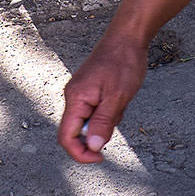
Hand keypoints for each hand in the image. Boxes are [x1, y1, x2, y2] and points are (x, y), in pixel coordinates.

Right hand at [58, 37, 147, 162]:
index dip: (80, 154)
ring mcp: (80, 93)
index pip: (66, 137)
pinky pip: (95, 111)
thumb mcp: (117, 97)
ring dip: (106, 122)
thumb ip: (104, 123)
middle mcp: (73, 97)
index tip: (100, 157)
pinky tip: (119, 96)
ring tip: (121, 101)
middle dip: (98, 134)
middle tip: (117, 118)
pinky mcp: (89, 90)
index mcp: (75, 99)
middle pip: (76, 132)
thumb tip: (94, 147)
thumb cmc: (122, 62)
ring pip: (89, 122)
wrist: (127, 37)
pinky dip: (108, 112)